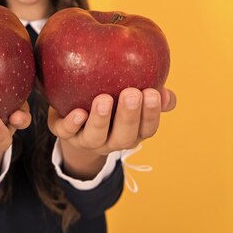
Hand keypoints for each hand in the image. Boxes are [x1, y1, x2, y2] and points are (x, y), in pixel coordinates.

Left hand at [48, 88, 175, 175]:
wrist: (75, 120)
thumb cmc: (111, 102)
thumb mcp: (131, 98)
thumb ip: (150, 92)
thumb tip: (167, 93)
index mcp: (131, 132)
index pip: (147, 129)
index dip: (151, 114)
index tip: (154, 92)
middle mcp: (112, 141)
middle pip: (124, 137)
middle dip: (129, 116)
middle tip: (132, 93)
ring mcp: (88, 140)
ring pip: (96, 136)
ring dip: (101, 119)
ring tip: (104, 99)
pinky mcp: (65, 133)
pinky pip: (67, 132)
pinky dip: (72, 124)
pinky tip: (78, 112)